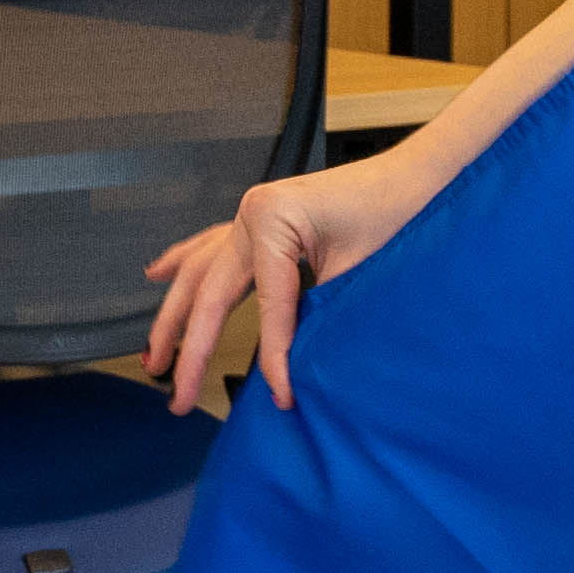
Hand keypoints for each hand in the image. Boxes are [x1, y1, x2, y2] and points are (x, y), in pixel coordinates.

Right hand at [143, 151, 430, 413]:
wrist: (420, 177)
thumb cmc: (397, 214)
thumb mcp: (358, 275)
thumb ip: (319, 321)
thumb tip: (295, 371)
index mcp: (273, 220)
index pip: (266, 306)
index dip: (274, 356)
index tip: (282, 395)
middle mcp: (252, 213)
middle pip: (210, 291)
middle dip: (188, 347)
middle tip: (175, 396)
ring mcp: (253, 214)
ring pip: (200, 272)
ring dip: (174, 316)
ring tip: (154, 357)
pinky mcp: (262, 220)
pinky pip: (211, 246)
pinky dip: (184, 263)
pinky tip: (158, 274)